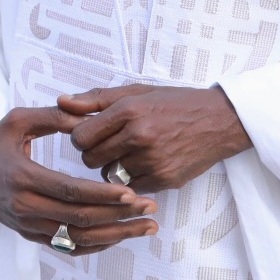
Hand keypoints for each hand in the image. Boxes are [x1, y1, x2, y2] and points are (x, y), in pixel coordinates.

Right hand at [0, 106, 156, 254]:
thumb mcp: (17, 120)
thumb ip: (52, 117)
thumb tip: (87, 117)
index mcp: (22, 177)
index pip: (68, 191)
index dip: (101, 194)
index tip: (130, 192)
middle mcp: (25, 208)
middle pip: (79, 218)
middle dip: (118, 215)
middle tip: (149, 206)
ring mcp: (29, 227)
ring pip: (78, 239)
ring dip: (116, 236)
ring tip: (146, 226)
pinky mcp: (32, 237)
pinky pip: (69, 247)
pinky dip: (98, 245)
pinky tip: (121, 235)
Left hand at [59, 84, 251, 195]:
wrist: (218, 121)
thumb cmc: (174, 103)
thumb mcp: (136, 92)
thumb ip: (95, 98)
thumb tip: (61, 101)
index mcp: (129, 110)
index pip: (80, 136)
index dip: (81, 137)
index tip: (90, 134)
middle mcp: (139, 136)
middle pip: (90, 158)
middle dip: (94, 153)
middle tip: (109, 144)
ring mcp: (152, 160)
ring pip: (108, 175)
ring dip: (112, 167)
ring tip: (129, 152)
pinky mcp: (164, 180)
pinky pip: (130, 187)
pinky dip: (131, 179)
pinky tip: (145, 164)